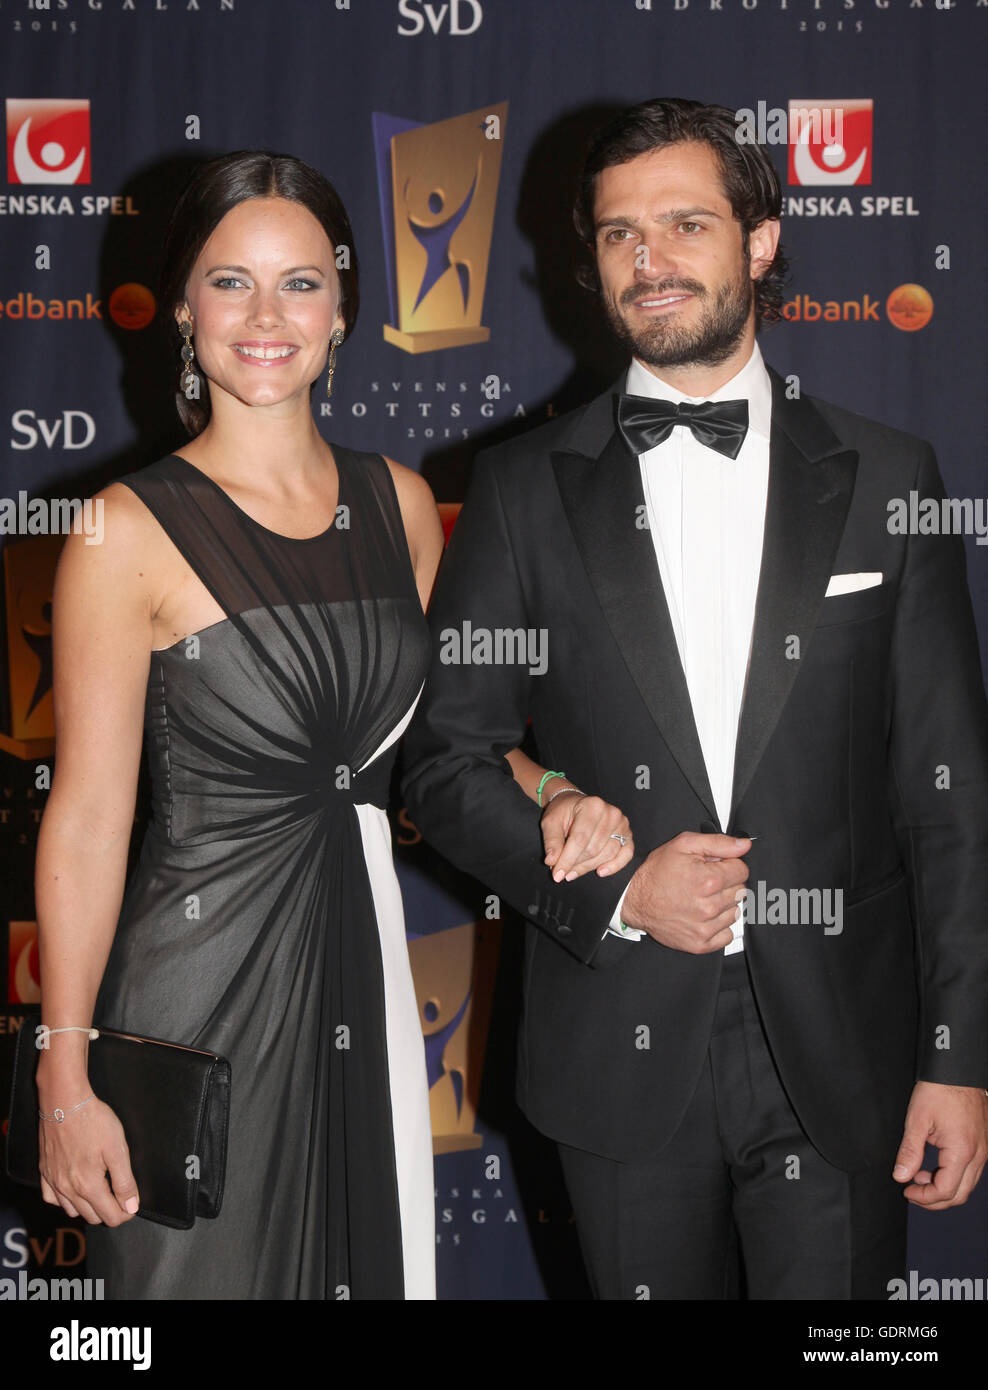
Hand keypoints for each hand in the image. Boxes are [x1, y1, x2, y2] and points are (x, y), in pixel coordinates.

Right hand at [39, 1095, 139, 1225]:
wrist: (65, 1101)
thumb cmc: (93, 1121)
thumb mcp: (118, 1149)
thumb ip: (125, 1182)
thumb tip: (132, 1206)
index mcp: (89, 1186)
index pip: (110, 1216)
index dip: (126, 1213)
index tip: (133, 1204)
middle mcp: (68, 1189)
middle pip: (92, 1217)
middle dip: (109, 1211)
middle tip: (120, 1195)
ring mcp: (53, 1182)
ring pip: (72, 1211)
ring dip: (88, 1207)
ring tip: (101, 1191)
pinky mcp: (44, 1172)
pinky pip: (52, 1199)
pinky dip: (65, 1200)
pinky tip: (74, 1189)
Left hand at [541, 790, 633, 881]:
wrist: (576, 804)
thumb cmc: (564, 812)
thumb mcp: (550, 822)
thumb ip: (552, 841)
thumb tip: (552, 861)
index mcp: (592, 805)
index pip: (580, 839)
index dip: (567, 859)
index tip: (557, 874)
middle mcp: (611, 813)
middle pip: (593, 849)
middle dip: (576, 864)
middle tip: (562, 872)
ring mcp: (622, 824)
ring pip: (607, 855)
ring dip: (588, 867)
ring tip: (573, 871)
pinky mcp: (627, 835)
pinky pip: (626, 855)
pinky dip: (614, 866)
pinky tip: (600, 871)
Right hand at [620, 831, 750, 952]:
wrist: (634, 899)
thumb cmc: (656, 872)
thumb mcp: (684, 845)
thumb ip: (718, 843)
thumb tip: (744, 845)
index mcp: (709, 880)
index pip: (742, 870)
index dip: (729, 865)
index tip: (715, 867)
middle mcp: (709, 906)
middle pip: (740, 891)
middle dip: (726, 883)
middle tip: (705, 882)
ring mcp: (705, 928)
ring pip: (735, 912)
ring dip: (723, 904)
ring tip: (702, 899)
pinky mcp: (700, 943)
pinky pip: (727, 934)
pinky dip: (719, 926)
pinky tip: (703, 916)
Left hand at [892, 1081, 987, 1208]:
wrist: (958, 1070)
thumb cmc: (939, 1090)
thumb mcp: (917, 1120)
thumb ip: (909, 1151)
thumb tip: (901, 1176)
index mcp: (962, 1152)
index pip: (945, 1191)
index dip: (924, 1197)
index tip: (907, 1191)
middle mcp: (978, 1156)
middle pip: (960, 1195)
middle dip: (935, 1200)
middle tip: (913, 1192)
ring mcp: (983, 1151)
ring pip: (967, 1185)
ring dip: (944, 1188)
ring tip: (919, 1176)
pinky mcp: (982, 1145)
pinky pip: (971, 1171)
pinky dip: (953, 1176)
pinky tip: (935, 1165)